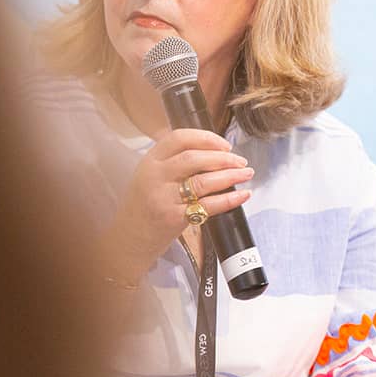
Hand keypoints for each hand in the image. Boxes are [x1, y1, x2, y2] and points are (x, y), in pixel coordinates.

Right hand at [101, 128, 252, 281]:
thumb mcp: (151, 175)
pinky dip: (230, 199)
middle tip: (241, 162)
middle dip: (224, 158)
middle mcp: (155, 176)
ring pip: (203, 181)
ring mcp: (163, 198)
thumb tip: (215, 149)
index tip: (226, 145)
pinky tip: (243, 194)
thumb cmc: (145, 204)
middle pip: (195, 158)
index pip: (179, 138)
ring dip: (231, 175)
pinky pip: (208, 205)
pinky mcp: (173, 218)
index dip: (207, 138)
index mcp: (150, 161)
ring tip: (247, 173)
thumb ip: (175, 160)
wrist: (128, 238)